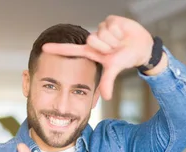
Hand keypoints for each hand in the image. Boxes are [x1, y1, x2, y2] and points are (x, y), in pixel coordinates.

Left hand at [42, 15, 165, 100]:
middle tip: (115, 49)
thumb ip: (107, 82)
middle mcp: (94, 39)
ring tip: (120, 42)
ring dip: (114, 40)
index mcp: (91, 51)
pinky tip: (123, 34)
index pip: (71, 50)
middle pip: (92, 40)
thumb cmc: (125, 58)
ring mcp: (101, 29)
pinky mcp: (110, 20)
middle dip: (107, 47)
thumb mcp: (114, 69)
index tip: (44, 48)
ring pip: (102, 33)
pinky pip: (111, 26)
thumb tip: (106, 97)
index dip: (58, 49)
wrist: (141, 48)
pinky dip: (119, 32)